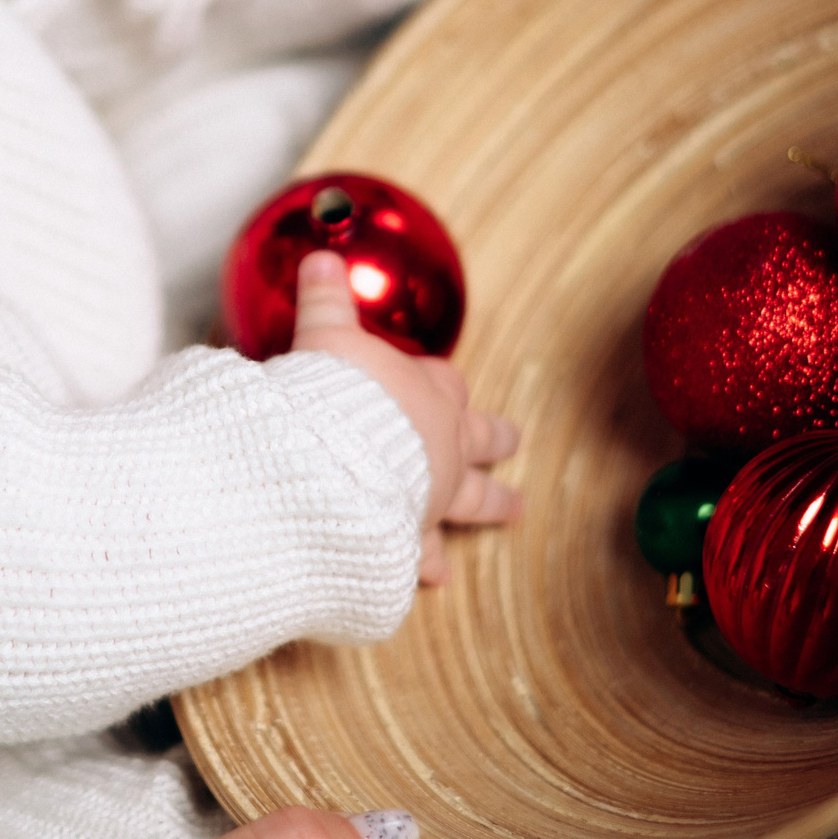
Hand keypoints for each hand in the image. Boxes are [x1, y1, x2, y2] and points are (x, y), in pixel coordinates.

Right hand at [288, 252, 519, 584]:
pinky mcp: (409, 535)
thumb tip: (322, 257)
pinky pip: (421, 556)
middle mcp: (443, 445)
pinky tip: (429, 581)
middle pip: (482, 441)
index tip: (451, 390)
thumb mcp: (325, 335)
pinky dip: (422, 566)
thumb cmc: (335, 393)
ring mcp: (433, 493)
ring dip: (489, 509)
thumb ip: (325, 300)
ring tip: (512, 517)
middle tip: (514, 449)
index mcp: (429, 394)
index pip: (447, 386)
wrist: (333, 457)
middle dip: (495, 445)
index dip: (444, 387)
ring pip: (472, 502)